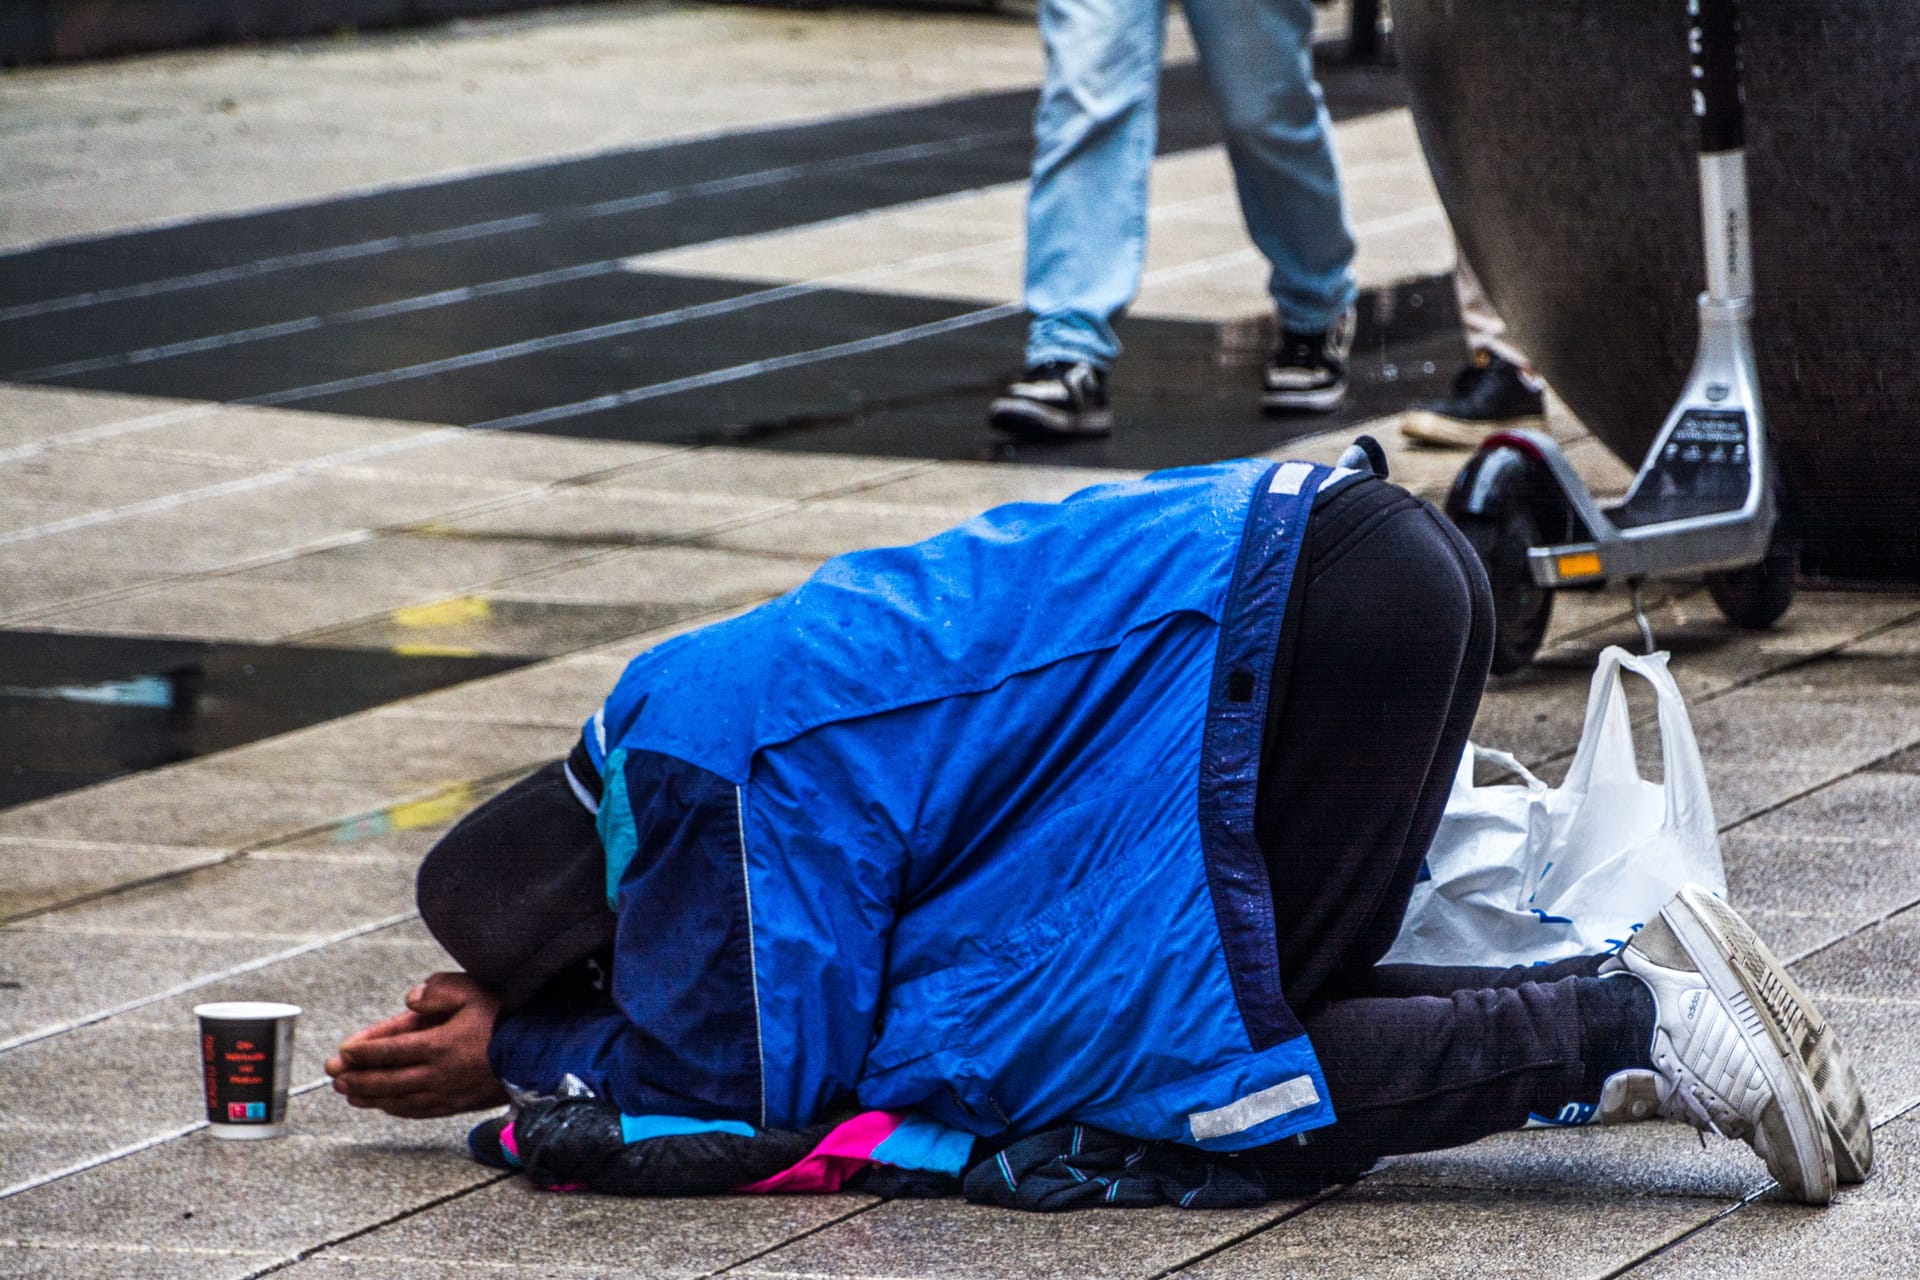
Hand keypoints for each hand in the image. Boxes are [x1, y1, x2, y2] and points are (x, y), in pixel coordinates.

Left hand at [325, 971, 508, 1118]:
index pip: (388, 1050)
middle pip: (386, 1080)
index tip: (342, 1052)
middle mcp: (438, 1074)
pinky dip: (397, 1109)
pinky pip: (419, 1111)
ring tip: (349, 1094)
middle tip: (333, 1076)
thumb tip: (408, 1000)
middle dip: (356, 1078)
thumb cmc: (506, 1017)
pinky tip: (386, 1106)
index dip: (361, 1052)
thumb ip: (438, 991)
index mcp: (438, 1045)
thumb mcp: (473, 990)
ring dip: (370, 1097)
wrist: (540, 1052)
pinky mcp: (458, 1105)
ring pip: (399, 1100)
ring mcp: (447, 1093)